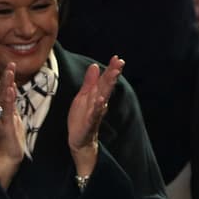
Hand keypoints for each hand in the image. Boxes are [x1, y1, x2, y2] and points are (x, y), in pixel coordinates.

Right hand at [0, 63, 26, 188]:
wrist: (7, 157)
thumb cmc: (11, 139)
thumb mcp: (13, 118)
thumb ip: (12, 105)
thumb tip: (13, 90)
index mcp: (1, 109)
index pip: (4, 91)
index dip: (8, 78)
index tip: (11, 65)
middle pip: (2, 91)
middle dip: (6, 77)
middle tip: (10, 64)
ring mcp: (0, 118)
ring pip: (3, 98)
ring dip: (6, 84)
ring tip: (9, 72)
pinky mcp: (5, 125)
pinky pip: (7, 111)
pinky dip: (9, 100)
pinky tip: (11, 91)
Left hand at [67, 56, 122, 177]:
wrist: (78, 139)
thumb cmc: (82, 117)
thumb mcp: (84, 96)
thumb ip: (90, 82)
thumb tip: (95, 65)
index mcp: (97, 96)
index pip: (105, 80)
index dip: (111, 69)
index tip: (117, 58)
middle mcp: (99, 103)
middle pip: (106, 87)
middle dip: (113, 74)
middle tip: (119, 63)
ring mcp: (95, 113)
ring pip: (103, 98)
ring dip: (108, 87)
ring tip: (113, 75)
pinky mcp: (89, 124)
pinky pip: (94, 115)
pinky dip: (98, 108)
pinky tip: (101, 100)